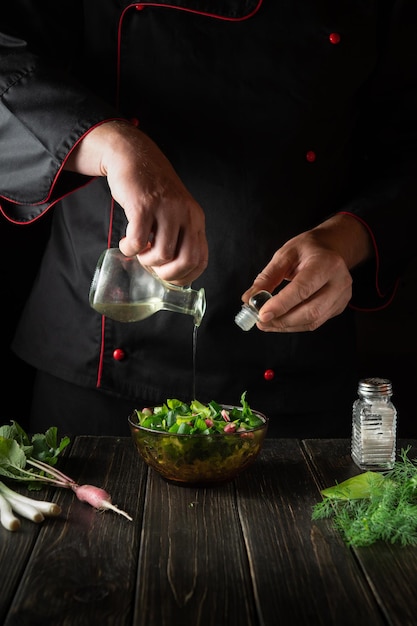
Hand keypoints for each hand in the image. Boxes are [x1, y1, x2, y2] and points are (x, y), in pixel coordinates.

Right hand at [65, 120, 207, 284]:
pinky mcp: (143, 205)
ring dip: (146, 260)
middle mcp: (185, 214)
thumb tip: (171, 272)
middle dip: (166, 273)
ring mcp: (165, 209)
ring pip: (162, 253)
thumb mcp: (176, 211)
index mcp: (195, 219)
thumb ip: (179, 235)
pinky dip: (129, 249)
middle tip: (152, 266)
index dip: (184, 276)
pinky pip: (137, 240)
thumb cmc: (153, 190)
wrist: (135, 157)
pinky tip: (125, 243)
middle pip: (186, 260)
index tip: (167, 276)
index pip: (200, 260)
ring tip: (138, 250)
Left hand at [241, 214, 372, 331]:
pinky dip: (294, 325)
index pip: (303, 289)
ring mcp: (341, 297)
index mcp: (327, 264)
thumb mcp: (285, 255)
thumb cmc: (307, 249)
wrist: (332, 249)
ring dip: (286, 326)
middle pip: (310, 311)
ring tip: (266, 323)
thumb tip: (249, 299)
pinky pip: (315, 322)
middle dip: (282, 320)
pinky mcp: (338, 307)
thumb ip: (267, 277)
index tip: (262, 314)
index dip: (281, 304)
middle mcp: (339, 282)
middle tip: (260, 321)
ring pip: (312, 321)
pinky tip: (280, 321)